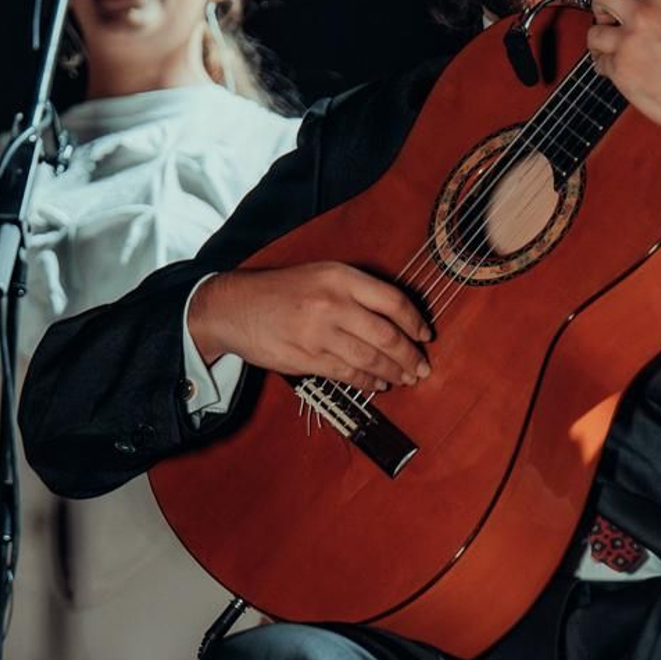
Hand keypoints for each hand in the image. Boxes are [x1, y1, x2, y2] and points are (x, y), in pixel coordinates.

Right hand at [190, 261, 432, 396]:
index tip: (425, 336)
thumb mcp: (321, 275)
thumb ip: (356, 291)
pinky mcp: (306, 358)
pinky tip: (378, 384)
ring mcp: (319, 333)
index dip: (415, 322)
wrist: (235, 307)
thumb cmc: (282, 291)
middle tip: (422, 368)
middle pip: (386, 335)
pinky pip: (347, 374)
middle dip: (410, 356)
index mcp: (340, 278)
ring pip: (370, 359)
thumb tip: (395, 318)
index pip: (392, 301)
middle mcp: (333, 303)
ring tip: (406, 379)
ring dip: (393, 373)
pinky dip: (368, 382)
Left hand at [584, 0, 660, 160]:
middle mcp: (645, 17)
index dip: (636, 0)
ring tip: (612, 47)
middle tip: (607, 16)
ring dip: (601, 40)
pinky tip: (621, 70)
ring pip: (594, 31)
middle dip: (603, 4)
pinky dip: (607, 67)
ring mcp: (629, 43)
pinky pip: (600, 63)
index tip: (636, 10)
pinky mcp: (620, 71)